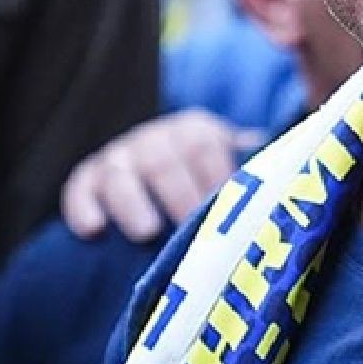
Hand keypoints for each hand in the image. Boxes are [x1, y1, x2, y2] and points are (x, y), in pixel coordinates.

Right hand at [59, 109, 258, 241]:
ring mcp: (118, 158)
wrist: (157, 185)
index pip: (205, 145)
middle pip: (163, 158)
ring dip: (133, 201)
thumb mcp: (230, 175)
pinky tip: (93, 229)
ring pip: (120, 172)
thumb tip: (283, 194)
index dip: (215, 175)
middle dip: (178, 192)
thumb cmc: (206, 190)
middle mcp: (154, 139)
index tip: (228, 208)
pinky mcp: (87, 181)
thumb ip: (252, 180)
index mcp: (195, 132)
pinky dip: (83, 207)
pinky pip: (79, 189)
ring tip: (147, 231)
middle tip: (189, 225)